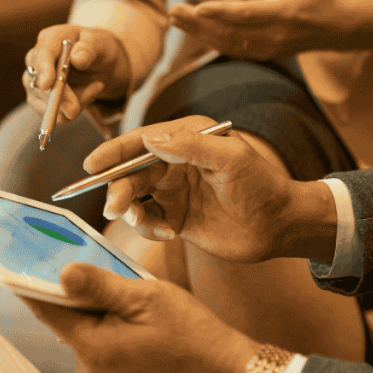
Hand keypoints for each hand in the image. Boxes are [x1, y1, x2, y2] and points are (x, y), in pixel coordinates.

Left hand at [21, 263, 259, 372]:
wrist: (222, 367)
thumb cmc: (190, 331)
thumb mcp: (144, 296)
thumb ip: (100, 284)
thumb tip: (62, 274)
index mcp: (94, 348)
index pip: (47, 309)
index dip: (28, 281)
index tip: (11, 258)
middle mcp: (91, 367)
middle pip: (63, 317)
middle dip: (64, 287)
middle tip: (57, 251)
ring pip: (81, 326)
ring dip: (87, 301)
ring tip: (99, 271)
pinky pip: (97, 337)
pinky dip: (101, 316)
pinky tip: (116, 297)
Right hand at [23, 24, 130, 123]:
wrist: (101, 65)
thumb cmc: (98, 49)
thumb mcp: (100, 44)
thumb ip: (89, 49)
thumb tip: (76, 59)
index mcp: (51, 39)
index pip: (42, 53)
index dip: (43, 69)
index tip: (48, 85)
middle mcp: (38, 59)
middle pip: (37, 82)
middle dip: (59, 97)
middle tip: (76, 108)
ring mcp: (36, 80)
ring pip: (44, 102)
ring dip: (73, 103)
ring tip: (95, 87)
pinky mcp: (40, 99)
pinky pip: (52, 113)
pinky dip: (71, 111)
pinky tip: (87, 95)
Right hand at [85, 115, 336, 262]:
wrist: (280, 227)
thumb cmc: (262, 187)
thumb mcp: (230, 159)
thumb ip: (190, 146)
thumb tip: (149, 138)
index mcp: (188, 139)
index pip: (142, 141)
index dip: (114, 152)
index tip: (91, 165)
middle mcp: (176, 162)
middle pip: (132, 172)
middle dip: (119, 189)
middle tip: (114, 207)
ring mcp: (175, 190)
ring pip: (136, 198)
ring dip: (131, 210)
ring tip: (144, 222)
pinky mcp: (176, 217)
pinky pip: (149, 221)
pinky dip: (150, 228)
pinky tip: (168, 234)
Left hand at [168, 0, 365, 60]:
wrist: (338, 27)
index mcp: (283, 14)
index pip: (245, 15)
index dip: (219, 13)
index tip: (196, 7)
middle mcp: (273, 36)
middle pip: (229, 32)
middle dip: (198, 23)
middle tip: (174, 11)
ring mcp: (268, 49)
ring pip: (227, 44)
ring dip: (199, 33)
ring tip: (177, 20)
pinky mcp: (265, 54)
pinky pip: (233, 50)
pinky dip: (212, 41)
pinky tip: (196, 31)